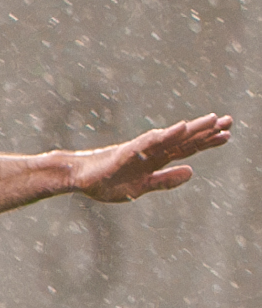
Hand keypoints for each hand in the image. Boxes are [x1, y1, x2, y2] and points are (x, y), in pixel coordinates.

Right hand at [71, 112, 232, 201]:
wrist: (78, 178)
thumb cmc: (106, 181)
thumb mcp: (141, 187)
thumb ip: (165, 180)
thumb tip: (192, 173)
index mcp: (156, 160)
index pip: (186, 149)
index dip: (206, 142)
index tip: (227, 135)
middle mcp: (151, 151)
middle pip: (184, 140)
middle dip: (207, 131)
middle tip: (230, 121)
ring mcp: (140, 150)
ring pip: (171, 137)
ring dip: (192, 129)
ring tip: (213, 120)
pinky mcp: (127, 152)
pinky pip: (149, 142)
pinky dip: (165, 135)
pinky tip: (180, 128)